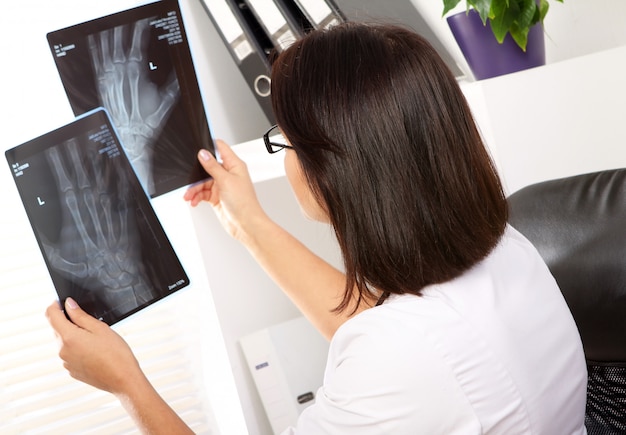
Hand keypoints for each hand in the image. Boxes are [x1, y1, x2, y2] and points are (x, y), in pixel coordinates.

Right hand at [43, 139, 151, 317]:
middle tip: (71, 143)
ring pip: (102, 184)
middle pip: (82, 181)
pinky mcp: (126, 217)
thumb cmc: (93, 272)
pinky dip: (120, 179)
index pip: (65, 188)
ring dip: (96, 165)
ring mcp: (111, 214)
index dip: (59, 168)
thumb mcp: (62, 261)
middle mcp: (93, 215)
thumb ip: (50, 244)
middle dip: (75, 160)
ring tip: (92, 147)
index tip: (55, 152)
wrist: (120, 280)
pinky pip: (123, 194)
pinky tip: (118, 165)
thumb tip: (40, 232)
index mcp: (76, 222)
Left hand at [46, 298, 144, 395]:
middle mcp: (62, 351)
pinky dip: (78, 349)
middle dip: (69, 322)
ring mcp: (66, 363)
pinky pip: (70, 355)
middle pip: (58, 329)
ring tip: (97, 339)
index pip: (51, 315)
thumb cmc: (116, 354)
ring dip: (74, 336)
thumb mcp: (100, 328)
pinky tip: (95, 351)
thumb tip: (68, 304)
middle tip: (90, 322)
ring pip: (65, 342)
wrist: (123, 379)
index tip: (63, 302)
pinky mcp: (72, 371)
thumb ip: (80, 315)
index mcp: (68, 337)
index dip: (55, 305)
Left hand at [89, 19, 179, 195]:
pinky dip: (96, 52)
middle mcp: (122, 75)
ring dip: (110, 39)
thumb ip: (172, 86)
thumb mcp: (165, 102)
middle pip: (121, 46)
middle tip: (126, 23)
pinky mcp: (103, 86)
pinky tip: (96, 43)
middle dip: (124, 33)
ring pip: (108, 52)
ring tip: (111, 28)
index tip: (141, 25)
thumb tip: (178, 76)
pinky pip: (98, 64)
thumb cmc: (146, 123)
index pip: (138, 47)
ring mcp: (110, 80)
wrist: (130, 137)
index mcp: (138, 76)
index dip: (140, 34)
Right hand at [183, 140, 266, 241]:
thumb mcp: (226, 180)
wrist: (246, 224)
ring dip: (194, 189)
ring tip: (189, 196)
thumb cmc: (244, 203)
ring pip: (203, 182)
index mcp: (235, 165)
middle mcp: (228, 174)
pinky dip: (197, 197)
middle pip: (207, 167)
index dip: (209, 146)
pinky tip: (194, 201)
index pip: (221, 148)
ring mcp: (222, 186)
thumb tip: (203, 153)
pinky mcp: (217, 197)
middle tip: (188, 181)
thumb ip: (212, 166)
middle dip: (196, 175)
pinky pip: (203, 193)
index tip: (197, 148)